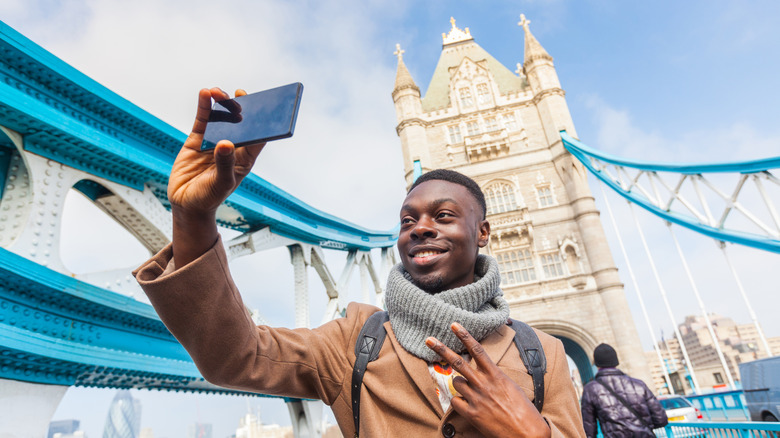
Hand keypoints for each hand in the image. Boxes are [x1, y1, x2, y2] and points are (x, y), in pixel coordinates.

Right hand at [168, 88, 263, 214]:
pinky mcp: (197, 140)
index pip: (258, 137)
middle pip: (240, 122)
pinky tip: (205, 94)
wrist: (186, 203)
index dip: (264, 121)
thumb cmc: (209, 197)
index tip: (265, 105)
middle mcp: (232, 147)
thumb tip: (226, 143)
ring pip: (221, 117)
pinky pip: (203, 120)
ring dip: (221, 103)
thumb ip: (224, 164)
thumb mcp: (220, 184)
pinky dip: (204, 107)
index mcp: (245, 158)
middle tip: (240, 93)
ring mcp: (214, 141)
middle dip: (241, 106)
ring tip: (218, 92)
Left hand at [425, 323, 550, 437]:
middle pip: (458, 362)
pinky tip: (468, 406)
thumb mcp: (512, 387)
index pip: (477, 350)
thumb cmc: (523, 410)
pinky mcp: (472, 414)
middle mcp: (484, 384)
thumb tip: (484, 372)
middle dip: (442, 349)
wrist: (527, 433)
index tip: (454, 325)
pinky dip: (459, 402)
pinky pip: (455, 402)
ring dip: (460, 385)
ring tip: (473, 393)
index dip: (465, 336)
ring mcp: (477, 399)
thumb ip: (495, 378)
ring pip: (456, 383)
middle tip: (429, 340)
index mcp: (496, 375)